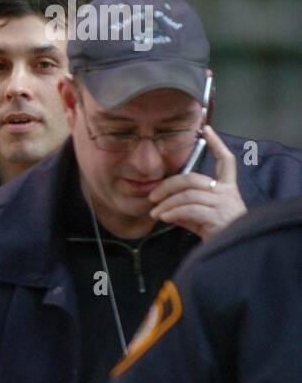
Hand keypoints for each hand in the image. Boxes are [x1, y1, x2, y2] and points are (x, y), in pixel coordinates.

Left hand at [148, 125, 245, 241]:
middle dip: (167, 186)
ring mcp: (224, 204)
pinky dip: (173, 213)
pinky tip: (164, 218)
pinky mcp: (218, 217)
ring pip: (188, 195)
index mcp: (226, 187)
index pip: (226, 160)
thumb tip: (162, 205)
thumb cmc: (215, 233)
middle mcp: (227, 192)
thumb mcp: (198, 216)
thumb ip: (184, 206)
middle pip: (192, 179)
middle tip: (152, 197)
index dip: (217, 143)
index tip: (205, 129)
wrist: (231, 253)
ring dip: (166, 204)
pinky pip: (189, 210)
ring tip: (155, 213)